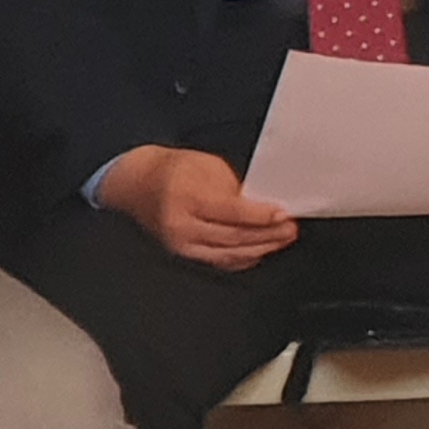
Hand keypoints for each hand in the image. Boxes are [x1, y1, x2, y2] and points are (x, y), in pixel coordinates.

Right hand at [100, 146, 296, 270]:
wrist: (138, 186)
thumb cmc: (175, 171)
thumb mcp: (207, 167)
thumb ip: (234, 188)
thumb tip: (264, 206)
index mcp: (186, 197)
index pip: (230, 211)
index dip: (260, 215)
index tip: (284, 214)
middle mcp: (180, 225)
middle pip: (232, 236)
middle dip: (267, 235)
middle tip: (290, 229)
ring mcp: (179, 244)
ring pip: (227, 253)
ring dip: (260, 248)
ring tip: (282, 240)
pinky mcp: (182, 255)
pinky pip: (218, 262)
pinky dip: (242, 259)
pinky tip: (260, 251)